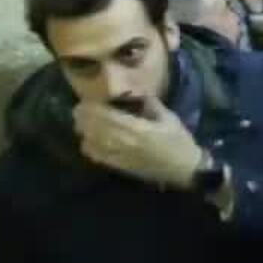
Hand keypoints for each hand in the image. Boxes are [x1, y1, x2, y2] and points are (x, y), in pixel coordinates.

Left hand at [74, 100, 203, 188]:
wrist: (184, 170)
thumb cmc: (179, 142)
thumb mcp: (169, 119)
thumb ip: (152, 105)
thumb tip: (137, 92)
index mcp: (138, 129)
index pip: (108, 116)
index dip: (94, 109)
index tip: (86, 100)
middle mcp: (126, 142)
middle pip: (97, 129)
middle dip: (84, 118)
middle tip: (78, 110)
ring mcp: (121, 156)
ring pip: (94, 142)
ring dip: (85, 132)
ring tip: (80, 123)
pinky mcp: (121, 166)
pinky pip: (99, 157)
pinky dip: (90, 148)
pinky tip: (88, 142)